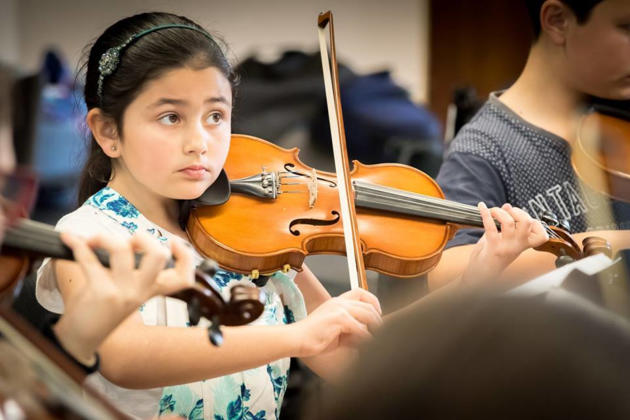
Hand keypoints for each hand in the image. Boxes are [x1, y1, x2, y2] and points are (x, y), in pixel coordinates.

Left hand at [53, 232, 194, 363]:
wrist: (80, 340)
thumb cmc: (101, 311)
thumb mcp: (126, 292)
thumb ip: (133, 270)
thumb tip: (123, 239)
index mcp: (151, 290)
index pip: (183, 277)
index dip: (186, 256)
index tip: (174, 242)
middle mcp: (141, 291)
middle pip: (158, 256)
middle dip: (144, 238)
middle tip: (128, 241)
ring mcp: (123, 292)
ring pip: (122, 250)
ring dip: (105, 237)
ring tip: (94, 240)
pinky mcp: (101, 292)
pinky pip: (89, 259)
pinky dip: (77, 245)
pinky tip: (69, 240)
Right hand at [290, 288, 381, 357]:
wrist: (296, 339)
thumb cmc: (313, 337)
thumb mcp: (335, 330)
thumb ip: (351, 330)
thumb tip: (366, 336)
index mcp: (337, 302)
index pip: (360, 292)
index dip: (373, 302)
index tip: (377, 314)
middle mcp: (339, 302)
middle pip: (368, 304)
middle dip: (377, 317)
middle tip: (380, 330)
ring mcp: (339, 309)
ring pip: (368, 313)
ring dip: (375, 326)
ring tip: (377, 337)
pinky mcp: (339, 320)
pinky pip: (361, 328)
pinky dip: (366, 337)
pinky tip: (366, 345)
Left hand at [462, 202, 547, 284]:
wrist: (481, 277)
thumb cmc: (492, 257)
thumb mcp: (503, 240)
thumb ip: (507, 224)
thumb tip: (507, 206)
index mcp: (523, 245)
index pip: (541, 235)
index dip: (535, 222)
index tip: (522, 218)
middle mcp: (517, 246)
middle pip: (527, 222)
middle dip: (518, 211)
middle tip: (508, 211)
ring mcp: (506, 247)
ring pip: (508, 222)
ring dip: (499, 211)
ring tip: (493, 211)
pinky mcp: (492, 247)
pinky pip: (490, 227)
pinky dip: (485, 213)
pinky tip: (481, 207)